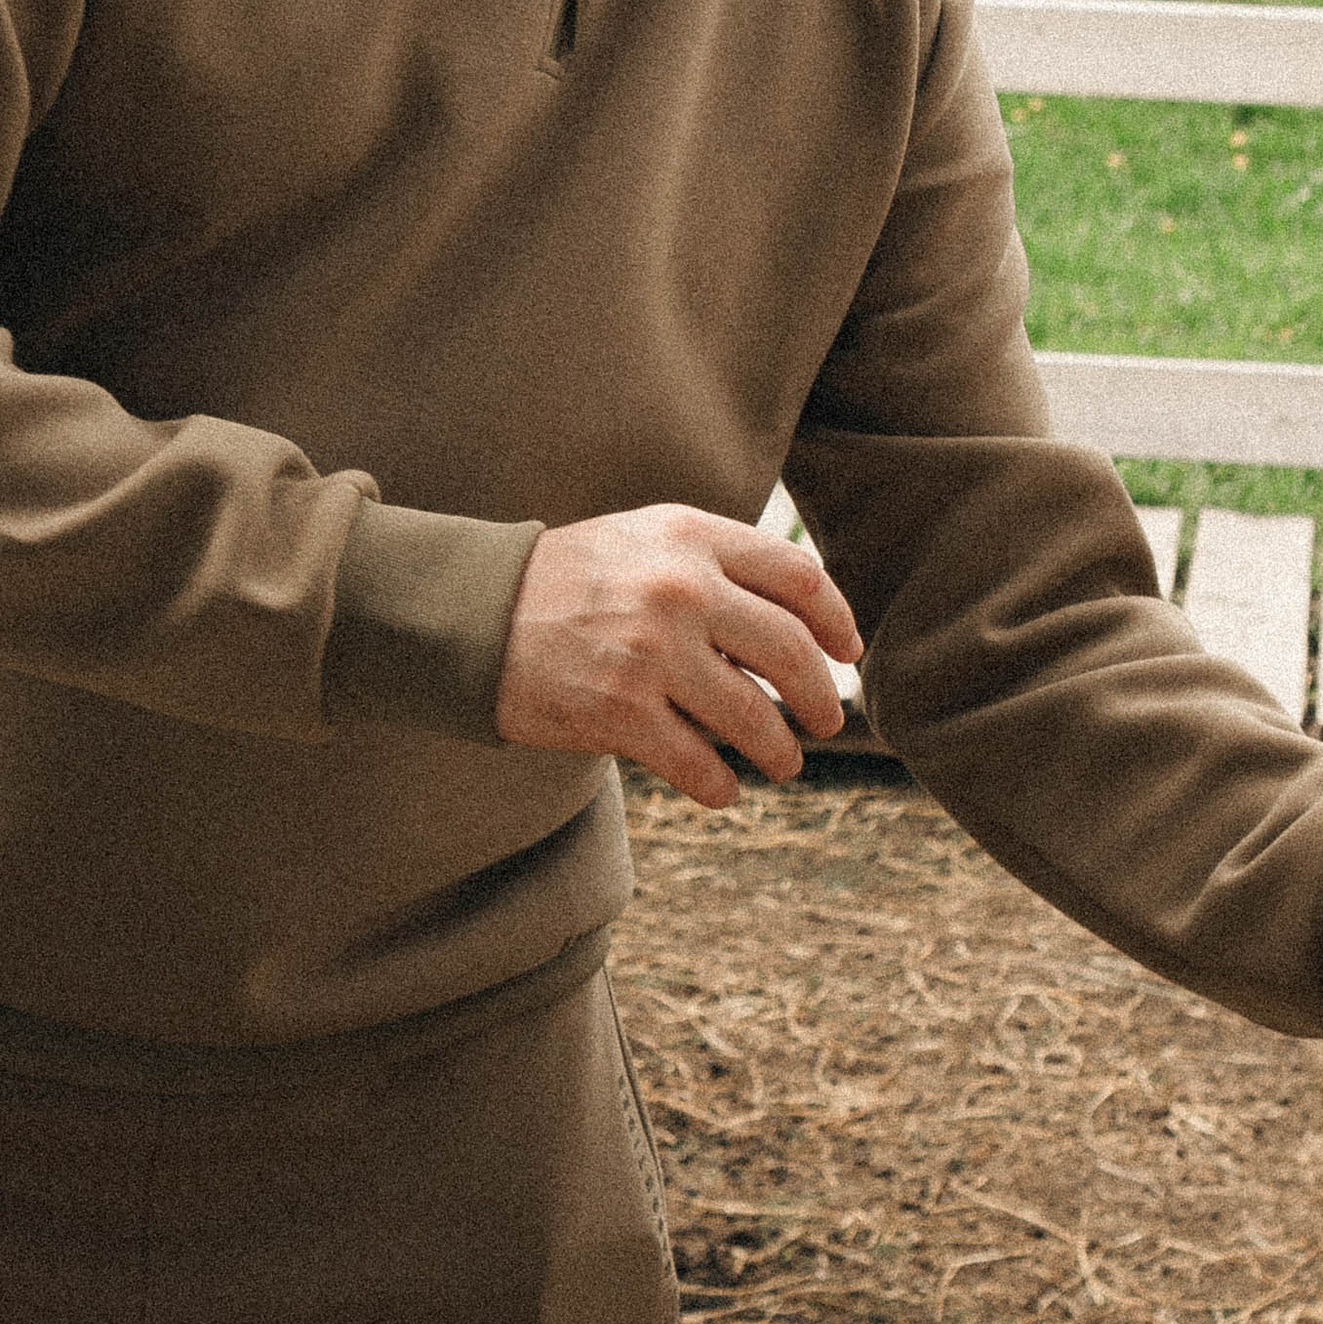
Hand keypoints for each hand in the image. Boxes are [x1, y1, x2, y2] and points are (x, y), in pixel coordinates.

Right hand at [494, 505, 863, 808]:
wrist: (475, 615)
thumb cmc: (571, 580)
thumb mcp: (646, 539)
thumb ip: (718, 563)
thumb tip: (803, 622)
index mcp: (689, 535)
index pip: (798, 577)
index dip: (836, 621)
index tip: (847, 652)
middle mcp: (678, 588)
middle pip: (789, 652)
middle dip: (820, 697)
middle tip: (827, 720)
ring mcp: (650, 652)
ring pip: (753, 718)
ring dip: (779, 752)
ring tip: (782, 763)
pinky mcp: (618, 712)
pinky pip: (698, 766)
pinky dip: (721, 786)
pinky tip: (722, 788)